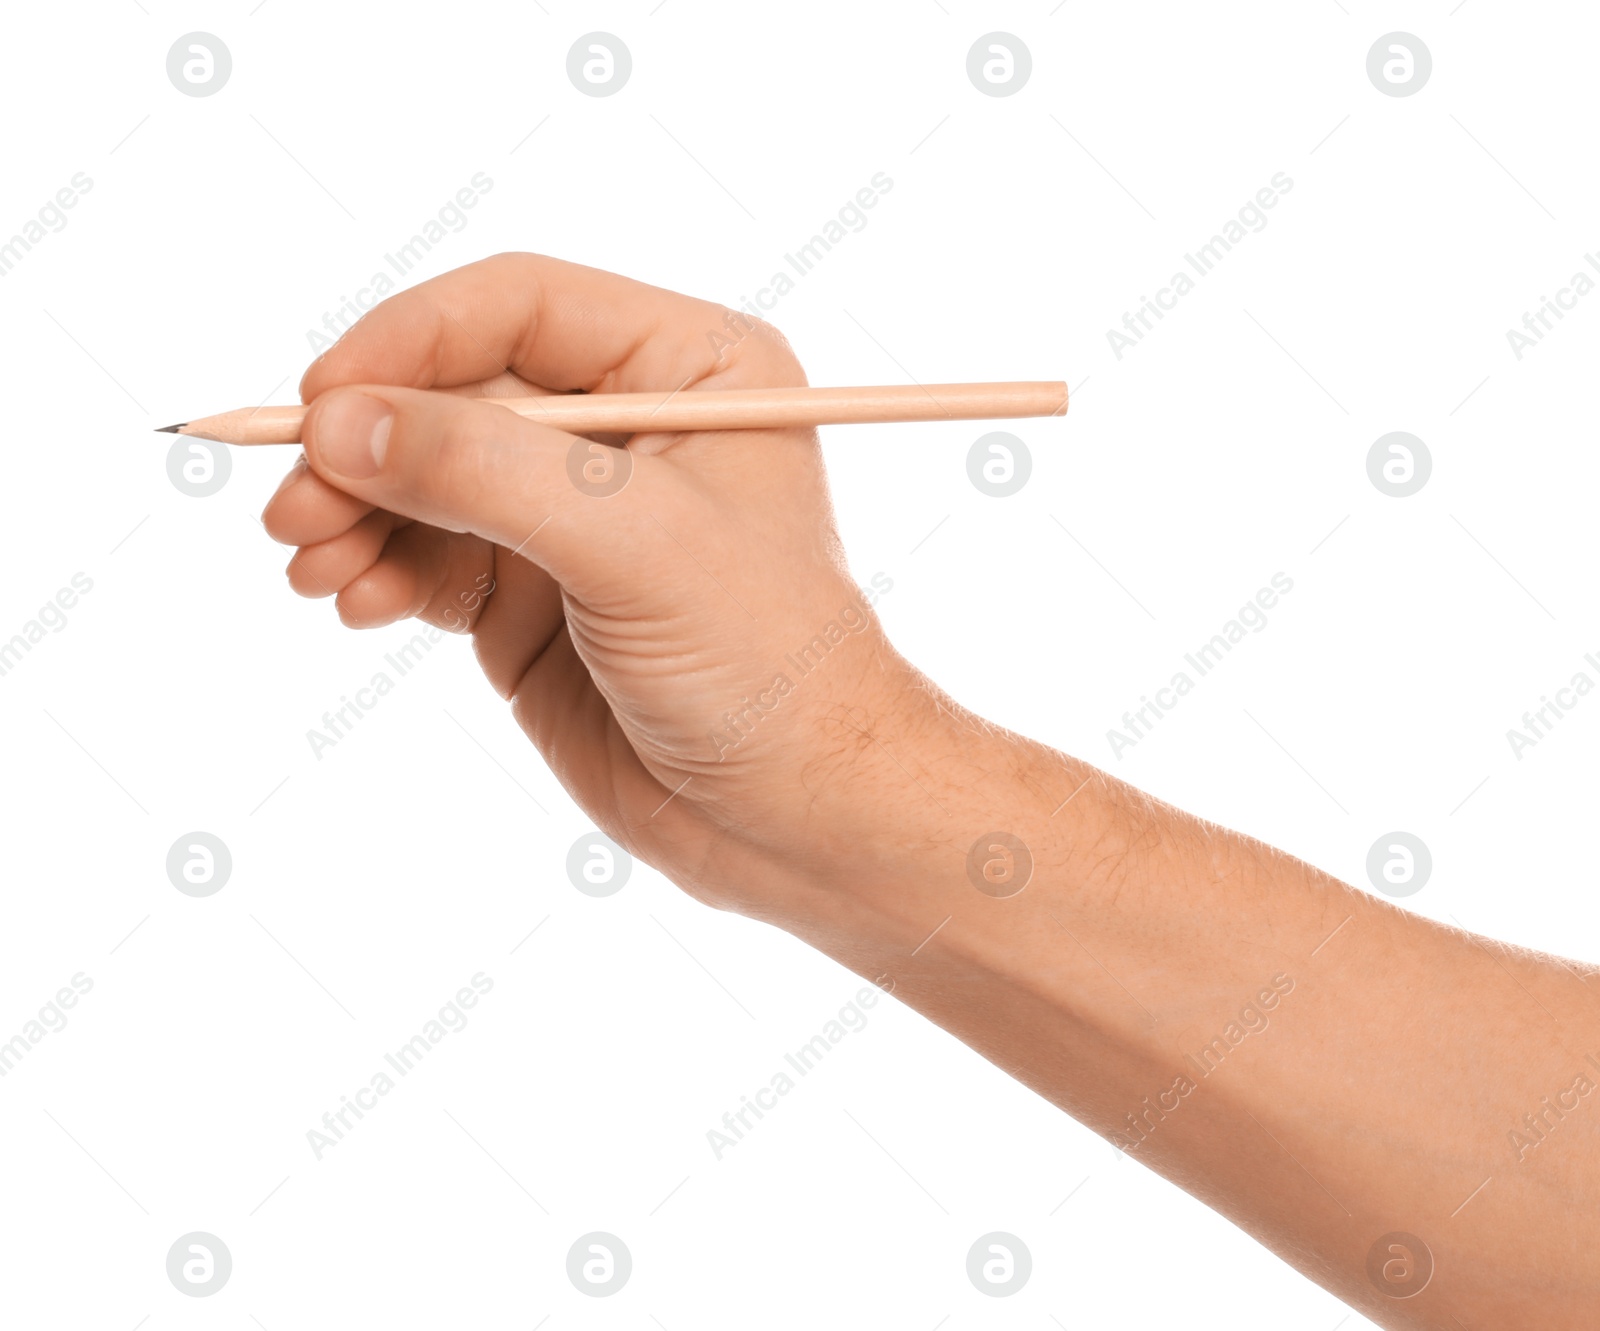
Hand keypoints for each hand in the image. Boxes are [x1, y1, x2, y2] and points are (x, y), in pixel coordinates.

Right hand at [262, 253, 913, 915]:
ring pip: (430, 477)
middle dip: (368, 449)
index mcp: (690, 367)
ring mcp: (577, 516)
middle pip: (455, 394)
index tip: (322, 403)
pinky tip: (358, 604)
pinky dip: (383, 572)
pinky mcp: (538, 595)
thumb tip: (338, 423)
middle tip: (295, 511)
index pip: (519, 308)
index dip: (409, 341)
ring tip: (316, 571)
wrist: (799, 816)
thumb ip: (485, 472)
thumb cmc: (766, 664)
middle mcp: (629, 427)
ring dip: (359, 516)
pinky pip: (432, 556)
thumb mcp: (634, 547)